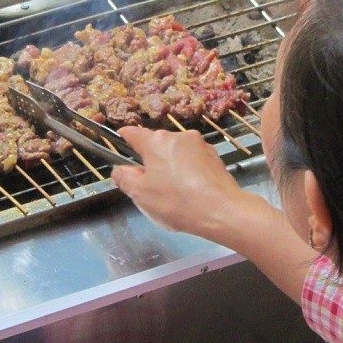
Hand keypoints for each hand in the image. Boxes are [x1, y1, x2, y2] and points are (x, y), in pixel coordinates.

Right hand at [112, 126, 249, 241]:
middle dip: (150, 160)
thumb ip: (124, 178)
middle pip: (155, 144)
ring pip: (175, 152)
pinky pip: (192, 160)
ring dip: (170, 166)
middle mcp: (178, 136)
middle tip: (149, 185)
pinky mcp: (214, 156)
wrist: (222, 210)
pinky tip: (191, 191)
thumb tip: (120, 169)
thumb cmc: (177, 201)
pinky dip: (187, 171)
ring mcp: (199, 144)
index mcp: (155, 141)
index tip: (120, 146)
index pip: (132, 132)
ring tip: (173, 192)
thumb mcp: (141, 194)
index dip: (123, 139)